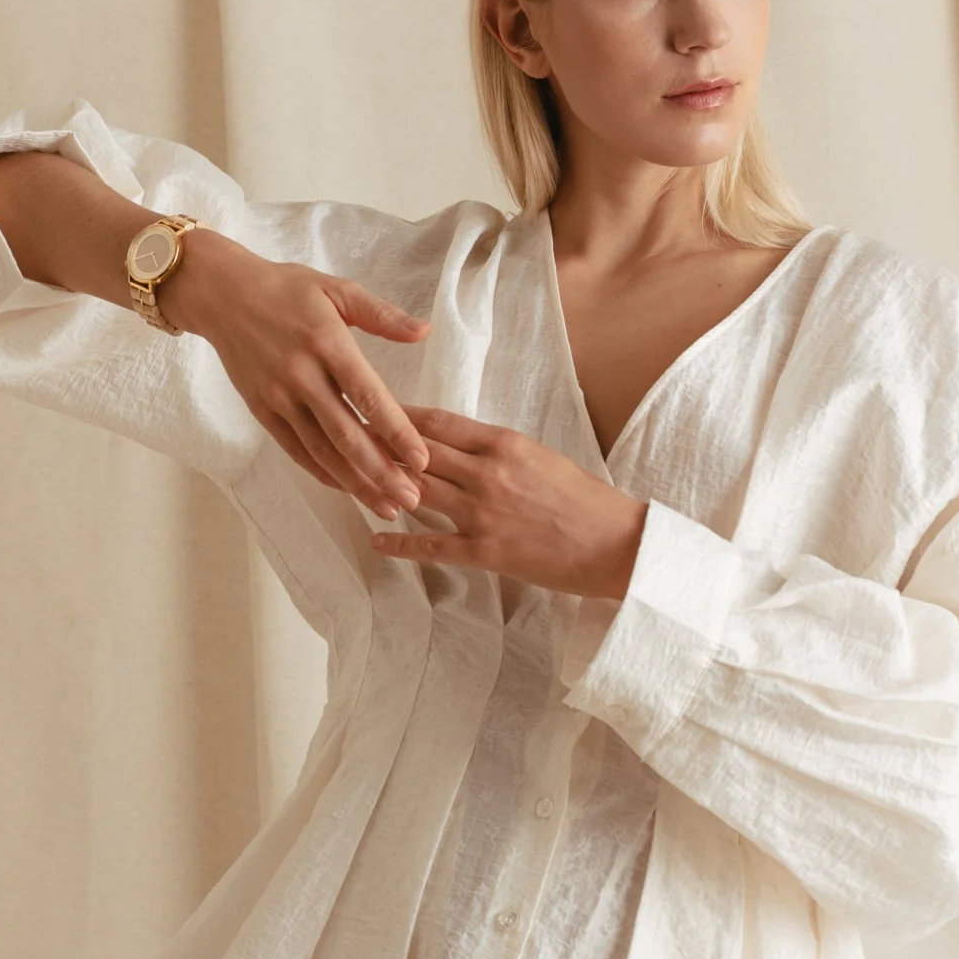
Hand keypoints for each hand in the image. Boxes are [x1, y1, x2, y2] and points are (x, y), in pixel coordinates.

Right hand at [165, 231, 432, 517]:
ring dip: (355, 483)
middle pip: (346, 434)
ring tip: (386, 506)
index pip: (368, 396)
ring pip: (321, 450)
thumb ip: (382, 315)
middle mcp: (301, 375)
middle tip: (413, 498)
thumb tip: (424, 332)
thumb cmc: (286, 290)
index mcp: (327, 342)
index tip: (421, 459)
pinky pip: (295, 449)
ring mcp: (278, 397)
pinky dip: (322, 473)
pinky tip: (347, 489)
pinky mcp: (262, 410)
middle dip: (381, 472)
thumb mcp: (337, 290)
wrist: (223, 296)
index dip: (396, 432)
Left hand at [367, 405, 647, 599]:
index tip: (370, 406)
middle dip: (377, 443)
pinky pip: (432, 545)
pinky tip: (376, 538)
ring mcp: (484, 513)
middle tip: (342, 434)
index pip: (437, 422)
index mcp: (503, 443)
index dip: (397, 414)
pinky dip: (400, 543)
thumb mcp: (541, 456)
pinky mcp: (486, 551)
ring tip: (348, 479)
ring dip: (381, 486)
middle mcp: (488, 473)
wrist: (616, 543)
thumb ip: (497, 449)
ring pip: (418, 493)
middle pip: (418, 452)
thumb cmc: (583, 499)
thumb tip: (457, 444)